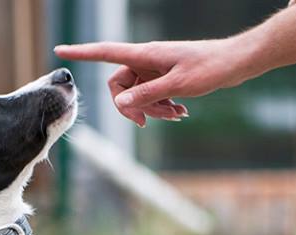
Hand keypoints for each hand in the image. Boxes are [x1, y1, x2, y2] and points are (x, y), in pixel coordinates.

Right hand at [55, 40, 244, 126]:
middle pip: (119, 85)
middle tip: (147, 122)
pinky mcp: (165, 78)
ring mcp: (155, 70)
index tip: (60, 50)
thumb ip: (146, 95)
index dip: (81, 52)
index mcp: (144, 55)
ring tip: (176, 115)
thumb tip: (120, 103)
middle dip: (131, 107)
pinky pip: (152, 96)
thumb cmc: (209, 68)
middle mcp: (145, 60)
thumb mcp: (177, 86)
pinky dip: (162, 107)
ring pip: (137, 95)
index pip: (105, 52)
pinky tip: (180, 114)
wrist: (235, 63)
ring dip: (152, 110)